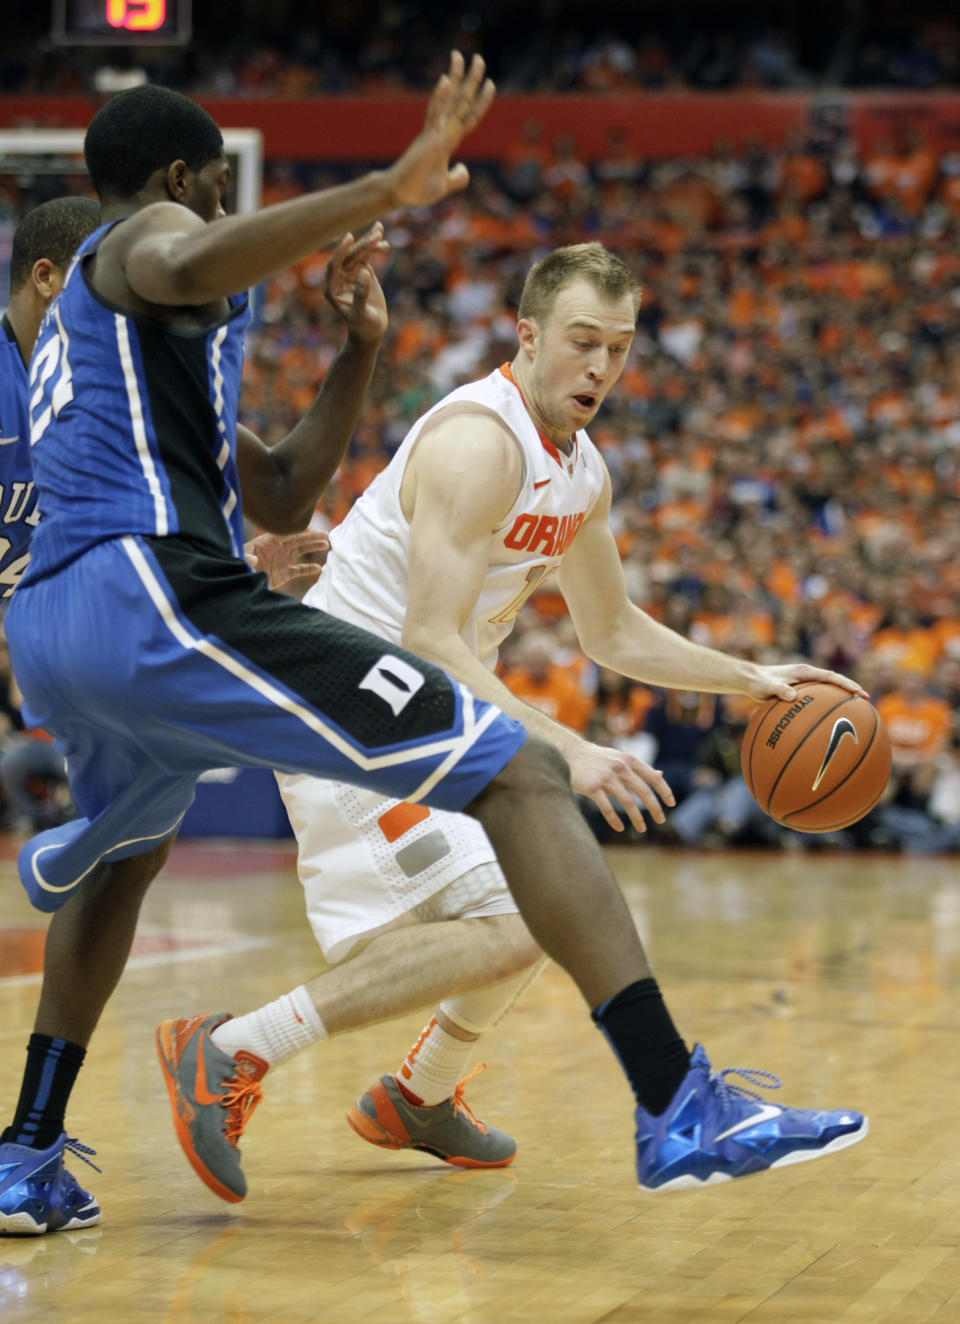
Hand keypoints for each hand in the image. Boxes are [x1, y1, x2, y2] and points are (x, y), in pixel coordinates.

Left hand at [245, 530, 329, 589]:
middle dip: (311, 537)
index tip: (309, 528)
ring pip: (300, 552)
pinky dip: (308, 569)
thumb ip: (246, 557)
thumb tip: (253, 558)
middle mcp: (277, 549)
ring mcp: (281, 561)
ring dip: (313, 548)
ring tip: (326, 545)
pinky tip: (318, 568)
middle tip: (326, 535)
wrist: (241, 582)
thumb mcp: (241, 559)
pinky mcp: (283, 574)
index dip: (297, 529)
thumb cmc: (239, 566)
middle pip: (297, 540)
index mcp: (267, 542)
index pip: (285, 532)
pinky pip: (298, 570)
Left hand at [323, 224, 388, 345]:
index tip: (350, 237)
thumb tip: (364, 271)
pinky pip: (367, 257)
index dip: (341, 251)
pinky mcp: (361, 272)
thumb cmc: (363, 327)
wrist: (371, 331)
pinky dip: (374, 249)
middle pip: (349, 257)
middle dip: (361, 245)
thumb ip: (360, 294)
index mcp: (331, 288)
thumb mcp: (360, 314)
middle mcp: (338, 278)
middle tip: (376, 235)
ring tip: (380, 231)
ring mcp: (350, 274)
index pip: (334, 265)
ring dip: (369, 243)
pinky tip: (384, 242)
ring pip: (358, 254)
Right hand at [387, 51, 495, 207]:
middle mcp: (443, 131)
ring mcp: (435, 131)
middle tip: (479, 58)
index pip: (470, 117)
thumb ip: (458, 178)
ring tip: (460, 56)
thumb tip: (464, 169)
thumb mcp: (446, 185)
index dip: (481, 102)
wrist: (401, 194)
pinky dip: (441, 97)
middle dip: (471, 80)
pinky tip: (446, 80)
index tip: (491, 84)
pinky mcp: (427, 137)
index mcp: (449, 141)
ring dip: (455, 77)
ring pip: (448, 100)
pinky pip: (435, 114)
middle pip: (461, 101)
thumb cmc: (419, 189)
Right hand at [567, 740, 675, 833]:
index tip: (671, 804)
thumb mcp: (620, 758)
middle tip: (661, 820)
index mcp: (629, 760)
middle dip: (655, 808)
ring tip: (642, 829)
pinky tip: (619, 828)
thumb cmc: (598, 758)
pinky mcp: (592, 787)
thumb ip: (638, 768)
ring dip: (637, 818)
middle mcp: (620, 768)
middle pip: (644, 791)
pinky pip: (607, 808)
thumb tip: (660, 775)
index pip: (653, 777)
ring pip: (628, 802)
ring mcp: (606, 778)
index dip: (664, 791)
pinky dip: (614, 820)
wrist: (570, 753)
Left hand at [747, 663, 868, 703]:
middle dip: (850, 690)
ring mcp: (805, 683)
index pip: (831, 677)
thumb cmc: (758, 682)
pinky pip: (817, 698)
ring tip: (854, 711)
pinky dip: (826, 706)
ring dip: (841, 697)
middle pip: (835, 682)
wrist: (750, 679)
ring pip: (828, 690)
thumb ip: (778, 690)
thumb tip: (792, 697)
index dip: (846, 684)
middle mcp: (808, 675)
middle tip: (866, 701)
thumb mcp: (766, 687)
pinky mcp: (800, 690)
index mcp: (805, 672)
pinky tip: (828, 721)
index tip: (859, 693)